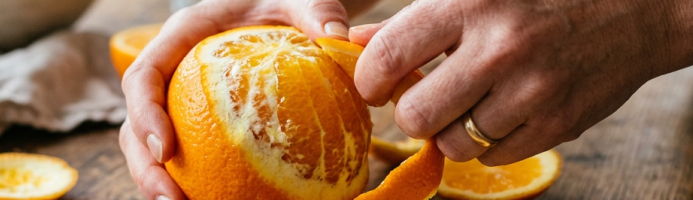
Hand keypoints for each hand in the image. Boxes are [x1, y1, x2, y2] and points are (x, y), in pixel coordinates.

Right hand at [119, 0, 352, 198]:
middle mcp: (171, 71)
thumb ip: (315, 10)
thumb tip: (336, 38)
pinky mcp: (198, 121)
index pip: (143, 75)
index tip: (164, 149)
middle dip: (145, 166)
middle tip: (170, 199)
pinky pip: (189, 155)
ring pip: (151, 147)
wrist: (276, 8)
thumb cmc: (280, 1)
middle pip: (134, 123)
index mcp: (181, 37)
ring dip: (161, 183)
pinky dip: (195, 182)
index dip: (144, 113)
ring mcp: (180, 99)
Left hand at [351, 0, 692, 165]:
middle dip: (411, 113)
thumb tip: (354, 45)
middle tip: (423, 99)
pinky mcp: (559, 124)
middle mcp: (500, 48)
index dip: (369, 80)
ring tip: (470, 103)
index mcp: (468, 5)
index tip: (376, 86)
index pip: (389, 56)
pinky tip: (503, 111)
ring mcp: (533, 91)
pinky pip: (494, 157)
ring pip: (455, 144)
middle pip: (416, 115)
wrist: (631, 9)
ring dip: (453, 130)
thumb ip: (409, 21)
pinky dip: (489, 142)